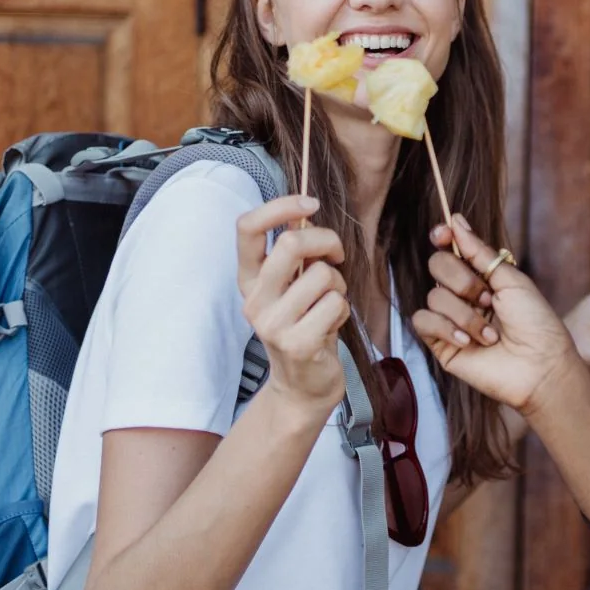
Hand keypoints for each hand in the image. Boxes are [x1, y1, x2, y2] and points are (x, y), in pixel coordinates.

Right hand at [237, 196, 349, 411]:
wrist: (304, 385)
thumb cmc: (306, 326)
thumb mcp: (293, 288)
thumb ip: (295, 255)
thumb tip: (307, 211)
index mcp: (249, 279)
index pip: (247, 227)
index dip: (280, 206)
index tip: (309, 203)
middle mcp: (254, 299)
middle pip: (290, 243)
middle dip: (326, 240)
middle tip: (336, 255)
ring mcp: (272, 323)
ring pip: (322, 274)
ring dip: (338, 285)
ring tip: (329, 304)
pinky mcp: (296, 343)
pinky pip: (335, 303)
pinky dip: (343, 310)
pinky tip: (331, 325)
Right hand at [415, 220, 584, 416]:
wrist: (540, 366)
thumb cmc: (536, 324)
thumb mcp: (512, 280)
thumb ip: (479, 252)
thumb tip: (455, 220)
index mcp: (483, 277)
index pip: (451, 249)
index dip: (443, 238)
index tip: (443, 234)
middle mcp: (464, 295)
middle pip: (437, 266)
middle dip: (463, 280)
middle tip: (488, 299)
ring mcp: (452, 319)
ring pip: (434, 296)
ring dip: (465, 314)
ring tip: (490, 334)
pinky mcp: (442, 344)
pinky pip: (423, 321)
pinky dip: (446, 328)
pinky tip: (468, 341)